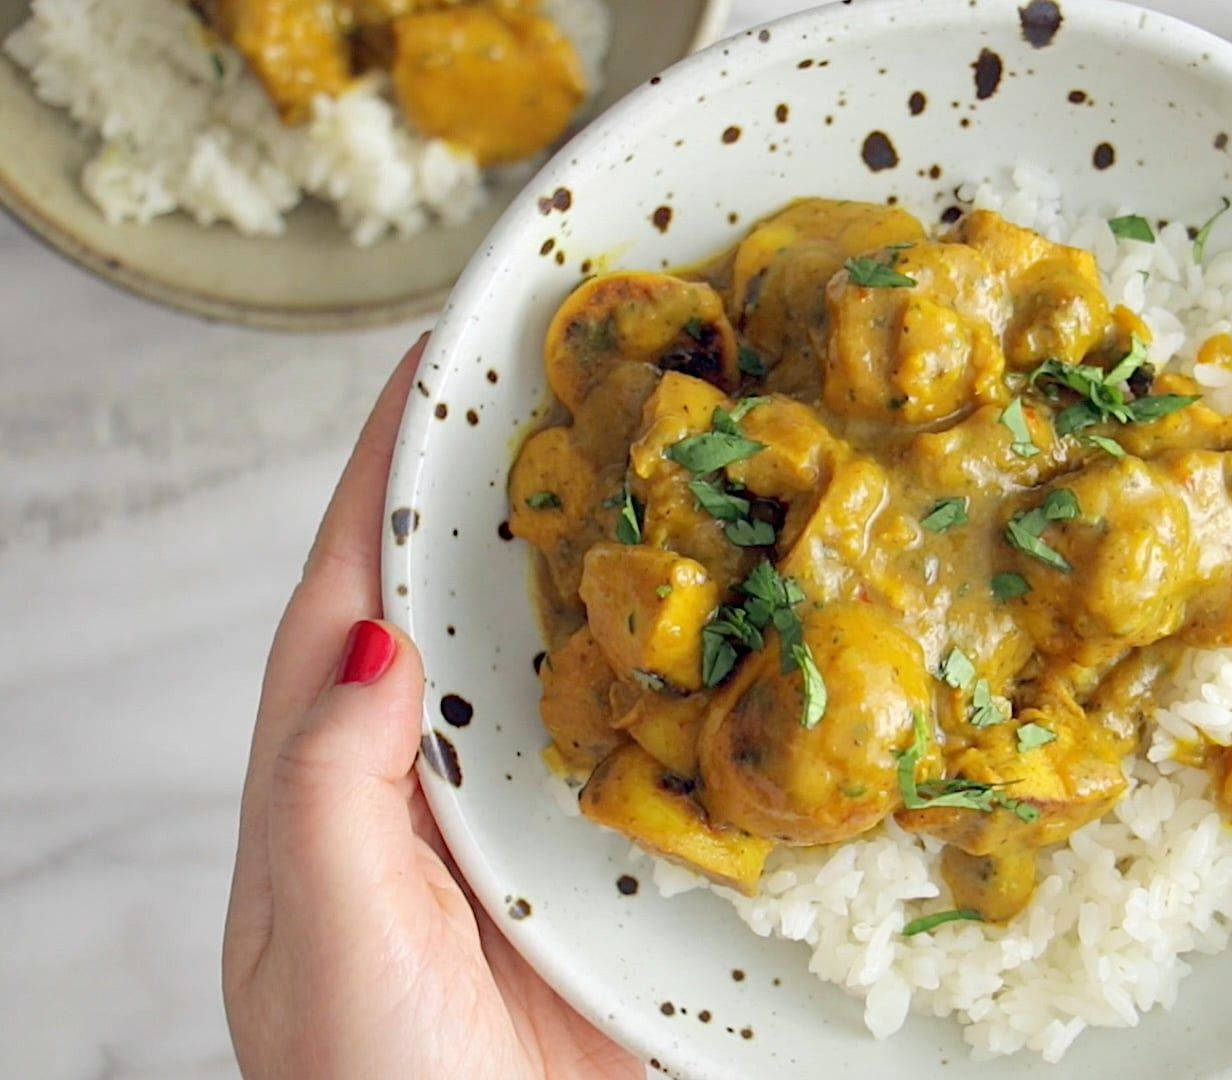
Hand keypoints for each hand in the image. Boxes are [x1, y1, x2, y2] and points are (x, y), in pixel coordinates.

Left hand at [221, 336, 640, 1078]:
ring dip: (615, 572)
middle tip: (586, 381)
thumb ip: (329, 790)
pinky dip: (688, 684)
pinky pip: (650, 751)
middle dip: (514, 492)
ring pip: (567, 664)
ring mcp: (524, 821)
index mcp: (333, 780)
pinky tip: (740, 626)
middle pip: (467, 602)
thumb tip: (370, 639)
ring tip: (676, 466)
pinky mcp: (609, 869)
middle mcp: (430, 780)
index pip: (347, 590)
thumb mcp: (319, 937)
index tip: (433, 362)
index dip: (384, 472)